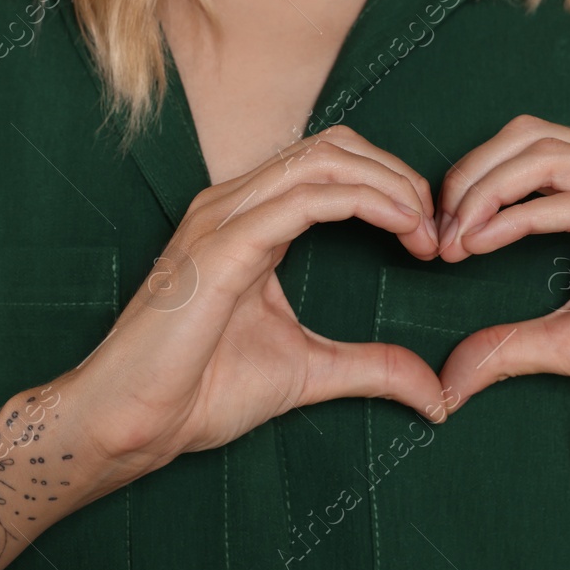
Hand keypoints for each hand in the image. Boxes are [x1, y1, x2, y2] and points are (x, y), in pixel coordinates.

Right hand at [57, 125, 445, 503]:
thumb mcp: (310, 371)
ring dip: (388, 184)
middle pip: (333, 147)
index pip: (330, 163)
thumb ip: (371, 368)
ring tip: (423, 227)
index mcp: (249, 218)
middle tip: (435, 227)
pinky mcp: (222, 245)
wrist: (134, 422)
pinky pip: (304, 198)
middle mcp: (233, 203)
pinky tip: (398, 227)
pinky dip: (364, 202)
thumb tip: (435, 392)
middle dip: (396, 175)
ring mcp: (223, 217)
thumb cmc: (201, 389)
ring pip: (323, 159)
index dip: (390, 184)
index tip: (430, 235)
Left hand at [434, 115, 569, 444]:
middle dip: (470, 176)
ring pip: (550, 157)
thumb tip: (449, 378)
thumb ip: (511, 346)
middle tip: (436, 233)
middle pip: (530, 137)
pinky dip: (527, 216)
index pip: (527, 147)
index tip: (436, 235)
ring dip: (488, 192)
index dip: (471, 178)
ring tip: (455, 239)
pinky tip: (487, 243)